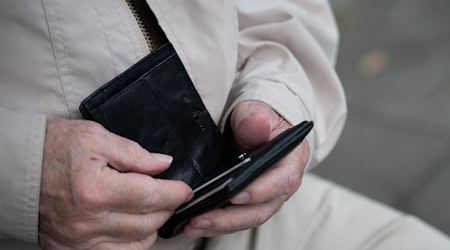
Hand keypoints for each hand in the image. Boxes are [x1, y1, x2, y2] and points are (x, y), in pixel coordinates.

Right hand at [39, 120, 191, 248]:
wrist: (19, 169)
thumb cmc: (53, 149)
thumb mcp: (95, 138)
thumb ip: (134, 153)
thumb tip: (163, 164)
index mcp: (95, 190)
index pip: (150, 196)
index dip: (175, 193)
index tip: (185, 190)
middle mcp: (88, 221)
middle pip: (148, 221)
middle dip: (167, 207)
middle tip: (169, 193)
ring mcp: (80, 240)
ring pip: (137, 243)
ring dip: (152, 225)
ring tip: (151, 207)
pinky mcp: (74, 249)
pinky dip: (133, 242)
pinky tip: (134, 226)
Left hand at [184, 101, 309, 236]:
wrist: (257, 125)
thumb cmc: (260, 118)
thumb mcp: (257, 111)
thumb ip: (255, 118)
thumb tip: (256, 122)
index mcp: (291, 161)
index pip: (282, 181)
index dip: (260, 191)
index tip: (235, 195)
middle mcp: (281, 185)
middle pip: (261, 209)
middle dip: (231, 218)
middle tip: (202, 218)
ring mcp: (266, 197)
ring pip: (246, 218)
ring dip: (219, 225)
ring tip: (192, 225)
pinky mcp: (250, 203)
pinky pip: (235, 218)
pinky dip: (216, 223)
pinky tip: (196, 223)